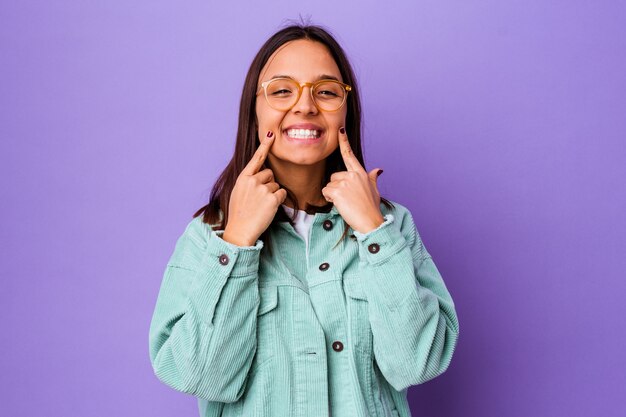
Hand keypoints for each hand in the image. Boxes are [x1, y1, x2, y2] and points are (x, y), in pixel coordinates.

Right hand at [222, 131, 286, 245]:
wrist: (239, 230)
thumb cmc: (239, 213)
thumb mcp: (239, 192)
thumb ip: (249, 181)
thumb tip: (263, 174)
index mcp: (243, 178)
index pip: (256, 158)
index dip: (265, 145)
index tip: (271, 134)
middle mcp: (252, 180)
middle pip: (270, 174)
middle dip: (268, 184)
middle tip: (259, 199)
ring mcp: (262, 189)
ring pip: (276, 185)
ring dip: (272, 194)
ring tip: (261, 206)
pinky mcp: (272, 198)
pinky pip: (282, 194)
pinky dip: (278, 201)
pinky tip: (268, 209)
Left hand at [321, 127, 384, 233]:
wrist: (371, 222)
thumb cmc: (372, 209)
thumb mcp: (374, 191)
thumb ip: (373, 178)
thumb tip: (378, 170)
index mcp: (361, 173)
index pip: (350, 155)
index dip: (344, 142)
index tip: (340, 130)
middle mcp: (353, 175)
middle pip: (334, 176)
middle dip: (336, 187)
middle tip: (347, 199)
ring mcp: (346, 182)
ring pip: (329, 185)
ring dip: (333, 195)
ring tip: (346, 203)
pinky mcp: (338, 191)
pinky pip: (326, 192)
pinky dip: (330, 200)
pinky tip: (340, 205)